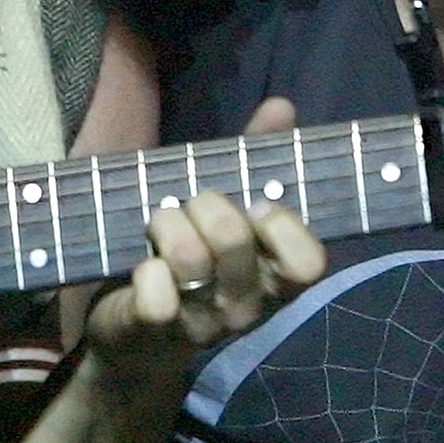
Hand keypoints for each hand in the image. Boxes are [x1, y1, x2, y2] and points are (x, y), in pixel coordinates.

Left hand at [81, 99, 324, 366]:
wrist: (134, 335)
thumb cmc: (190, 258)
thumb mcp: (224, 210)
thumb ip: (255, 160)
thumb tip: (282, 106)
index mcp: (273, 278)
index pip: (308, 263)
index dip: (282, 225)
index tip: (256, 205)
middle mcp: (246, 307)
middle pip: (235, 240)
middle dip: (204, 203)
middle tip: (189, 205)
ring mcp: (202, 325)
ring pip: (190, 258)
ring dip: (166, 223)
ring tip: (159, 225)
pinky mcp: (154, 332)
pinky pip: (156, 296)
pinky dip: (144, 270)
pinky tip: (142, 268)